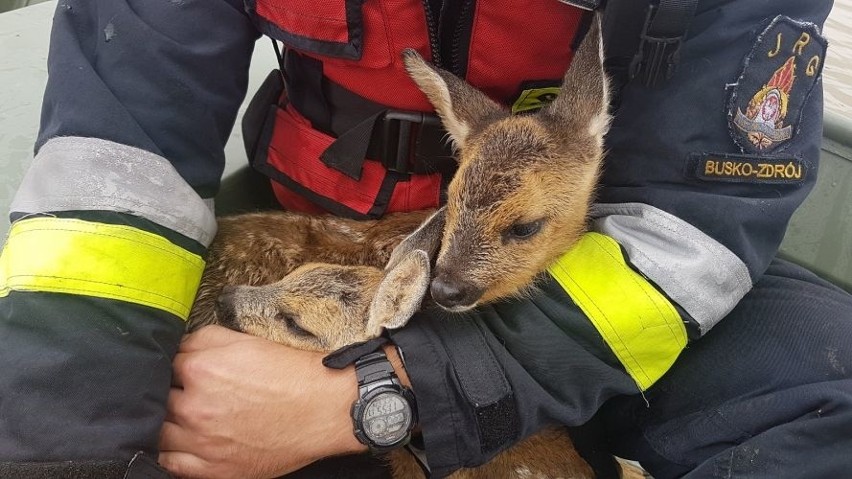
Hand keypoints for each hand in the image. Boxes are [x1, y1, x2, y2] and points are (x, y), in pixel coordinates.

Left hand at [158, 325, 365, 478]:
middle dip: (169, 394)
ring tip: (184, 418)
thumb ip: (203, 338)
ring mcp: (202, 443)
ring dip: (166, 424)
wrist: (323, 409)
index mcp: (200, 370)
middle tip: (188, 393)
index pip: (164, 366)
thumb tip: (178, 347)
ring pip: (158, 433)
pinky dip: (170, 454)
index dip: (175, 366)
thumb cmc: (289, 375)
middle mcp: (194, 408)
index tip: (184, 371)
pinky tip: (181, 444)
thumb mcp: (245, 340)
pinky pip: (172, 464)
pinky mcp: (213, 469)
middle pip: (158, 400)